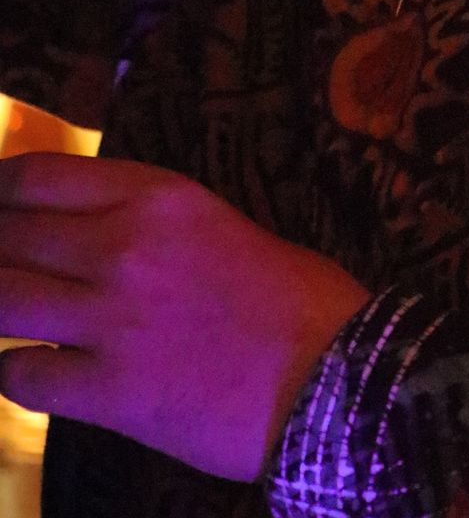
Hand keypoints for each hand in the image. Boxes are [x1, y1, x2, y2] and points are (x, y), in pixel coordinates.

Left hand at [0, 152, 368, 480]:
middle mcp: (123, 245)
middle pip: (8, 234)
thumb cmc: (296, 296)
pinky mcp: (108, 392)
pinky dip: (13, 372)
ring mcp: (111, 319)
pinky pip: (20, 375)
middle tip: (1, 263)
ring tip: (7, 310)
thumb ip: (150, 223)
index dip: (0, 191)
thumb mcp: (217, 224)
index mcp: (158, 194)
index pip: (37, 175)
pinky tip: (29, 370)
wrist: (335, 374)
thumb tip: (89, 235)